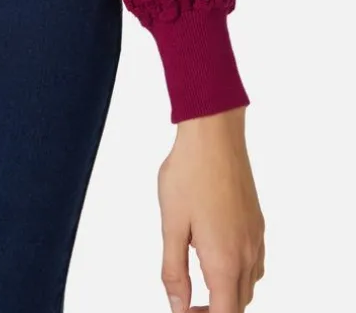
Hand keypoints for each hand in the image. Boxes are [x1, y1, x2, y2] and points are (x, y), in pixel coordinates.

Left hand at [158, 106, 264, 310]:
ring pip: (249, 285)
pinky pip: (255, 263)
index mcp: (225, 260)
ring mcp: (256, 238)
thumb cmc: (188, 174)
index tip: (184, 311)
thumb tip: (178, 306)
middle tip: (186, 301)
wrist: (214, 134)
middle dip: (215, 309)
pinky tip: (219, 257)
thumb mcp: (171, 225)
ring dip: (228, 294)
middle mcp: (248, 254)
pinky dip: (239, 274)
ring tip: (199, 283)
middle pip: (238, 304)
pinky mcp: (257, 222)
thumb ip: (174, 271)